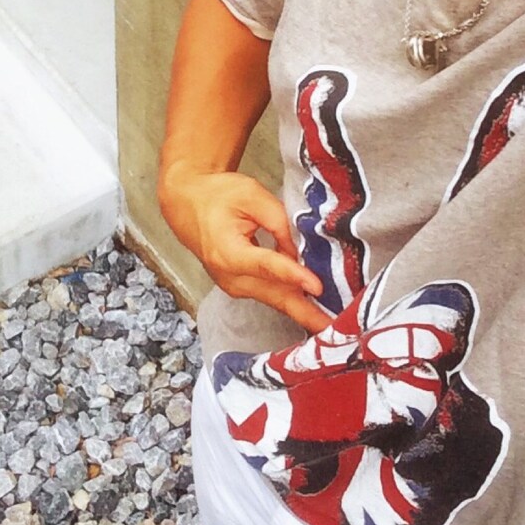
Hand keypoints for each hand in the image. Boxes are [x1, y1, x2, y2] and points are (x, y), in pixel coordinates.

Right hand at [159, 167, 328, 333]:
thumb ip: (279, 222)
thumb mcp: (252, 196)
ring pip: (276, 300)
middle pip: (275, 296)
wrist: (188, 205)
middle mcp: (230, 276)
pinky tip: (316, 309)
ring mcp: (234, 286)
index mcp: (228, 251)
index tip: (318, 287)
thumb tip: (301, 251)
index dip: (294, 275)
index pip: (267, 266)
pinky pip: (271, 296)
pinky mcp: (241, 287)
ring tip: (334, 324)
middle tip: (336, 329)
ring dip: (304, 312)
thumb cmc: (218, 196)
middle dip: (306, 314)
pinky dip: (293, 302)